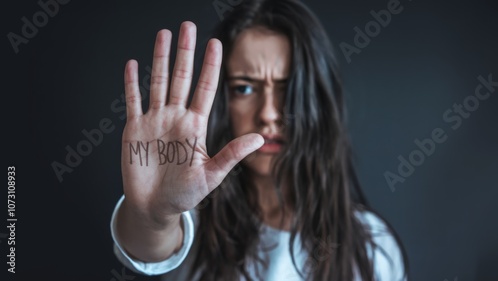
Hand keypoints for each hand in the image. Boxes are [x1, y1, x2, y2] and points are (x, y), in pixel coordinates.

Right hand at [120, 22, 263, 226]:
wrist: (155, 208)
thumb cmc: (185, 194)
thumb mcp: (211, 175)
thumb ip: (232, 154)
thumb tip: (259, 138)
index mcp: (195, 126)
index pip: (205, 88)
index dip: (210, 65)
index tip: (216, 43)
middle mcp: (176, 118)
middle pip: (182, 77)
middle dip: (185, 52)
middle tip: (188, 26)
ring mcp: (154, 121)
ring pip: (158, 82)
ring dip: (160, 58)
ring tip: (163, 35)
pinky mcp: (134, 129)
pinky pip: (133, 100)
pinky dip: (132, 83)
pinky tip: (133, 64)